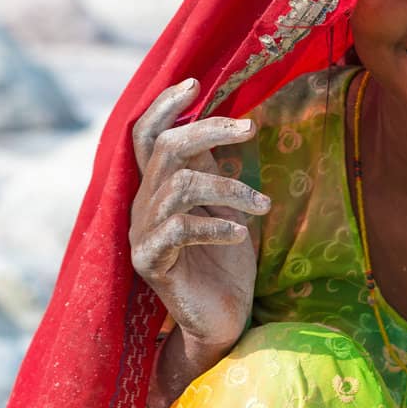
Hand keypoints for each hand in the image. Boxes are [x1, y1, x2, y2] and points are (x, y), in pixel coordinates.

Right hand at [130, 79, 266, 352]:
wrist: (222, 323)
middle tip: (250, 129)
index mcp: (157, 188)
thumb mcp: (222, 209)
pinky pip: (181, 229)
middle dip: (210, 131)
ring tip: (263, 205)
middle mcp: (143, 206)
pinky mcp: (151, 263)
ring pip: (180, 185)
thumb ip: (212, 171)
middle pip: (165, 149)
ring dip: (229, 188)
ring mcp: (143, 234)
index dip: (166, 106)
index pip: (146, 135)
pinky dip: (216, 226)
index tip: (196, 84)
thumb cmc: (226, 265)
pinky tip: (241, 233)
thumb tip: (222, 125)